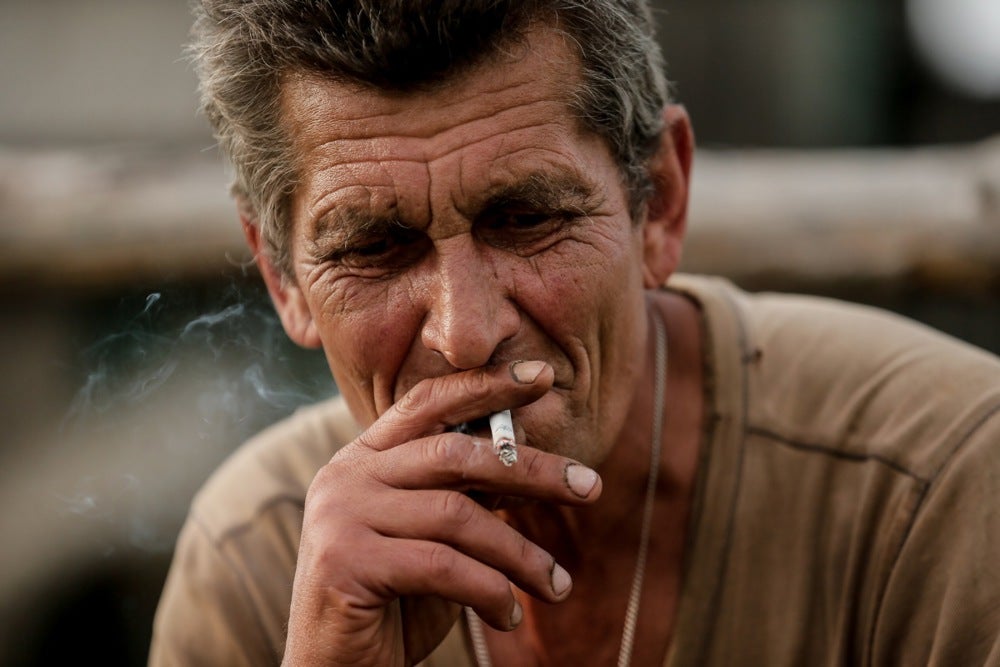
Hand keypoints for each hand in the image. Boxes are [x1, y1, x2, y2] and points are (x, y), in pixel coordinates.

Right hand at [282, 361, 602, 665]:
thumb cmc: (393, 603)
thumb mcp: (437, 540)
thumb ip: (467, 498)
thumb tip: (535, 468)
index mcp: (363, 459)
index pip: (428, 404)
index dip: (485, 386)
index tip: (542, 376)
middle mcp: (345, 476)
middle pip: (455, 454)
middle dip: (531, 469)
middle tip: (590, 487)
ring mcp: (339, 515)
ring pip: (457, 515)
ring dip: (520, 554)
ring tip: (557, 586)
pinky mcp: (345, 562)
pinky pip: (443, 565)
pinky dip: (489, 591)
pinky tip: (508, 615)